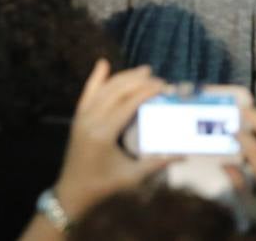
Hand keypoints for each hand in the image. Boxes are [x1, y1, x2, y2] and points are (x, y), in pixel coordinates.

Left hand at [49, 60, 172, 222]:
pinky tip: (103, 64)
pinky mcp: (78, 118)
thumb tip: (182, 155)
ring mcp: (82, 117)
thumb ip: (156, 163)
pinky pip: (87, 93)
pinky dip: (96, 78)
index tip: (163, 85)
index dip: (146, 91)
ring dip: (123, 77)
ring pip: (103, 89)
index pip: (128, 104)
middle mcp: (91, 120)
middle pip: (116, 92)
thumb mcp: (132, 177)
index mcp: (104, 133)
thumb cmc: (104, 185)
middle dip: (138, 81)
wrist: (73, 191)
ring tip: (143, 70)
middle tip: (157, 77)